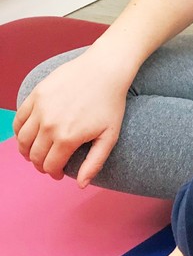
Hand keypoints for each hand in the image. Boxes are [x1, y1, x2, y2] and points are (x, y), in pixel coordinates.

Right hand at [13, 53, 128, 187]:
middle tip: (48, 165)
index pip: (50, 165)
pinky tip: (28, 135)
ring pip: (22, 139)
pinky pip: (19, 119)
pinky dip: (20, 131)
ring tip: (35, 153)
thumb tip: (80, 185)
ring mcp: (40, 108)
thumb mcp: (109, 137)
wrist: (104, 70)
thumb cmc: (110, 104)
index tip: (59, 173)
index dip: (54, 173)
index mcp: (67, 138)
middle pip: (34, 155)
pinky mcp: (36, 95)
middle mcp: (49, 125)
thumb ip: (94, 163)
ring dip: (26, 151)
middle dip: (40, 164)